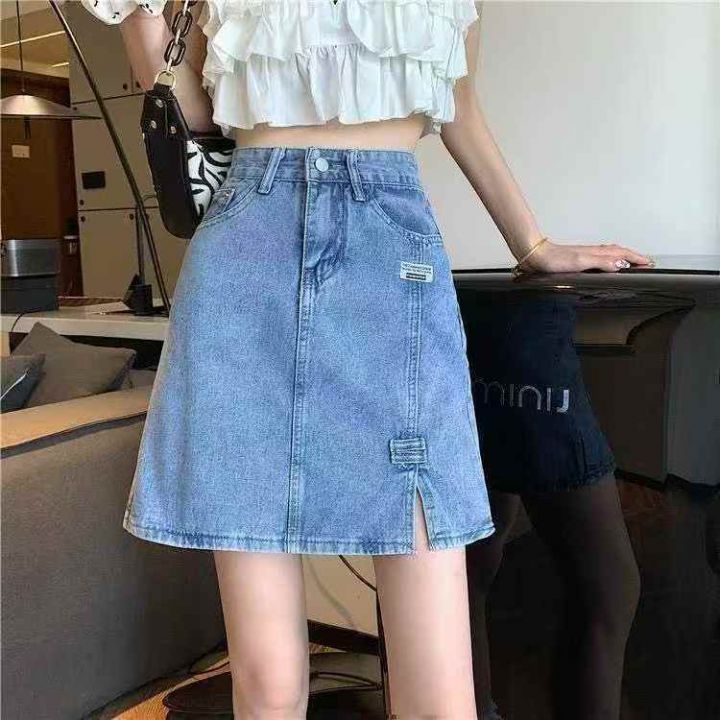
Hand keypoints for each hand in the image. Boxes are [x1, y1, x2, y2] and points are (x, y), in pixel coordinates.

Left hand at [517, 239, 653, 273]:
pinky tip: (604, 262)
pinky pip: (599, 256)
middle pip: (618, 251)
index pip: (622, 254)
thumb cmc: (554, 260)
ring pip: (609, 253)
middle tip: (644, 261)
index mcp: (596, 252)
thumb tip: (621, 264)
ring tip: (630, 261)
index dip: (636, 258)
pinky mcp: (577, 258)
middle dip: (633, 255)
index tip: (648, 262)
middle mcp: (593, 251)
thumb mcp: (581, 262)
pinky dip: (608, 258)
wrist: (536, 255)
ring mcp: (585, 254)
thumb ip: (601, 262)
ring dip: (622, 256)